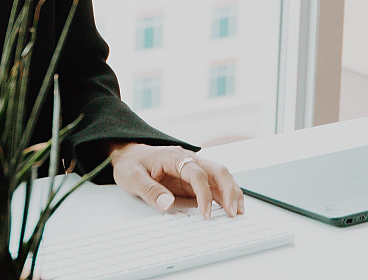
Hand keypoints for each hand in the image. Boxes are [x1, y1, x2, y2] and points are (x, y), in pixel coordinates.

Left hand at [107, 143, 244, 218]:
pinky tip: (231, 208)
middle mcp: (189, 160)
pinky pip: (215, 185)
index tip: (205, 213)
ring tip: (238, 212)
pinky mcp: (194, 180)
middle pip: (217, 171)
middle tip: (233, 212)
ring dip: (232, 193)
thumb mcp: (132, 177)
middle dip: (229, 191)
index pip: (197, 173)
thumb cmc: (132, 164)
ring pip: (221, 177)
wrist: (129, 155)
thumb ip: (149, 190)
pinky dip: (225, 196)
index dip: (204, 194)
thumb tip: (167, 204)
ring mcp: (194, 169)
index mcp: (175, 157)